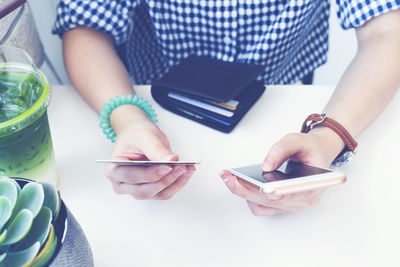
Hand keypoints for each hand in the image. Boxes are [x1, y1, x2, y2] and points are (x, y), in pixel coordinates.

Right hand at [104, 106, 194, 199]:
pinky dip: (177, 183)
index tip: (168, 167)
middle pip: (145, 190)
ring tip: (187, 169)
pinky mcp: (151, 189)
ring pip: (157, 194)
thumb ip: (156, 149)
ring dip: (174, 183)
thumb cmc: (136, 134)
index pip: (132, 177)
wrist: (139, 133)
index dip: (151, 174)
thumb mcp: (145, 136)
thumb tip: (171, 161)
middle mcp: (123, 183)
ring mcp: (136, 189)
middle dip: (165, 180)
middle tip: (180, 167)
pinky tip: (187, 172)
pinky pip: (165, 192)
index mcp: (114, 170)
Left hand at [220, 128, 344, 215]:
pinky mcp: (281, 205)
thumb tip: (266, 166)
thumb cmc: (309, 149)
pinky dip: (249, 197)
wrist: (316, 153)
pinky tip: (238, 183)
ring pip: (263, 206)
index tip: (264, 190)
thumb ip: (281, 150)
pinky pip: (261, 207)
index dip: (279, 193)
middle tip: (229, 177)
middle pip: (271, 201)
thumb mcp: (297, 140)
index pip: (295, 194)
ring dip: (244, 194)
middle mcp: (303, 200)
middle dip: (247, 190)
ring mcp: (292, 205)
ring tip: (229, 178)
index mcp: (314, 185)